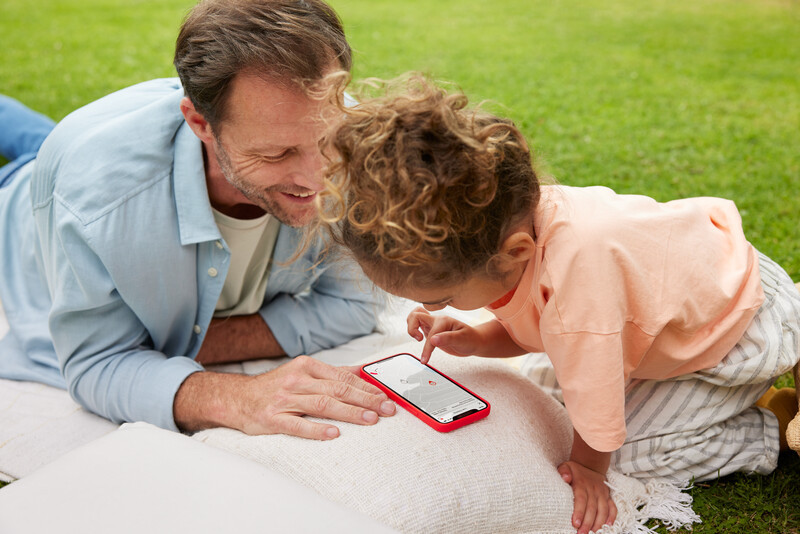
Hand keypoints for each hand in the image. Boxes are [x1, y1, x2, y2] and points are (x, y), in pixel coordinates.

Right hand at [174, 356, 395, 438]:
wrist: (236, 398)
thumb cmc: (275, 387)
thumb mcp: (303, 373)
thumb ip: (333, 373)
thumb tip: (364, 372)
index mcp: (306, 366)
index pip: (343, 377)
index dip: (367, 387)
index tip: (386, 397)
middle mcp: (296, 380)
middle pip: (337, 389)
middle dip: (365, 399)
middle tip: (386, 410)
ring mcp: (284, 399)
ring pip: (321, 405)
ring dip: (349, 412)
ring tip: (370, 420)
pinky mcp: (272, 418)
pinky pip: (297, 425)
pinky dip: (316, 429)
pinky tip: (333, 434)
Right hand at [406, 307, 483, 362]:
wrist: (475, 341)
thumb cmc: (471, 339)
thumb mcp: (463, 339)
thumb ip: (448, 338)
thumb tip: (433, 340)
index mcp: (444, 321)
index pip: (430, 334)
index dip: (427, 348)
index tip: (425, 359)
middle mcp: (437, 321)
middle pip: (416, 314)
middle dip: (411, 327)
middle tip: (419, 339)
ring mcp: (433, 325)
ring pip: (415, 317)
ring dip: (411, 326)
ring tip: (418, 338)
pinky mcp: (431, 331)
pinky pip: (418, 325)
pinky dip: (414, 330)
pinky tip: (420, 339)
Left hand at [557, 461, 616, 533]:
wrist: (590, 464)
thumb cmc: (575, 470)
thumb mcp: (566, 467)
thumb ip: (564, 472)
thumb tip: (566, 477)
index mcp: (581, 484)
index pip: (581, 499)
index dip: (579, 512)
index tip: (575, 523)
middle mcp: (594, 489)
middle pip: (592, 508)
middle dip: (587, 523)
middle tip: (582, 533)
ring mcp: (602, 493)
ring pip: (603, 510)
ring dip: (598, 523)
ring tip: (593, 532)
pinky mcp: (608, 496)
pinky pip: (613, 507)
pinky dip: (612, 516)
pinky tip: (608, 525)